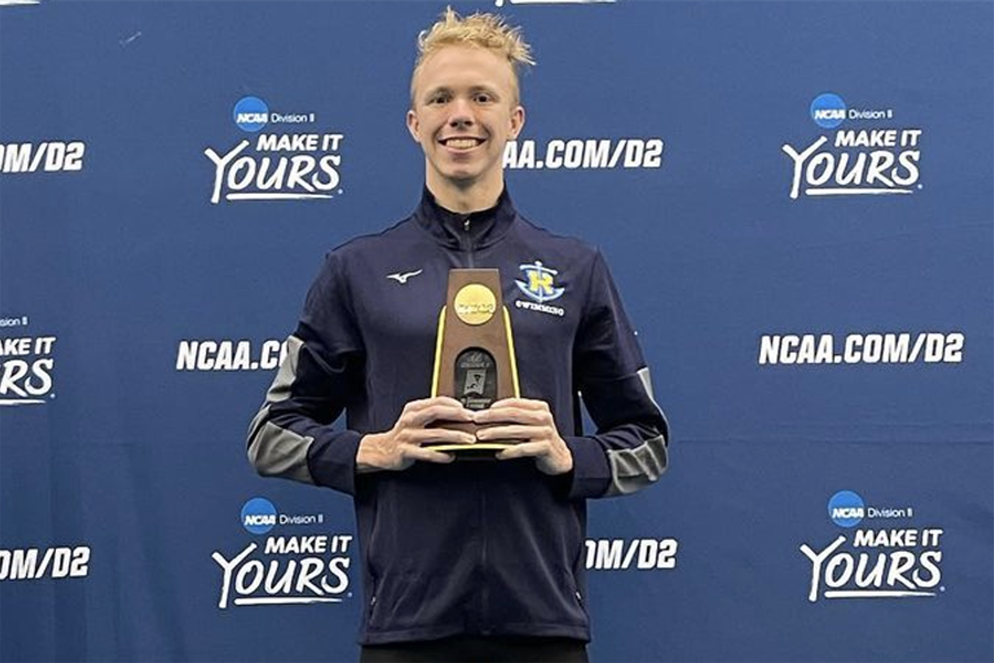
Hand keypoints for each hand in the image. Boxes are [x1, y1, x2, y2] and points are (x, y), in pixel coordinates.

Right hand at [356, 397, 474, 471]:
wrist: (382, 450)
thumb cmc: (404, 434)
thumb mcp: (414, 418)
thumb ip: (431, 414)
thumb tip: (458, 413)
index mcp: (413, 409)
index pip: (436, 401)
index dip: (454, 404)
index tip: (468, 409)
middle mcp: (410, 420)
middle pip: (436, 412)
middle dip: (457, 415)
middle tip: (472, 420)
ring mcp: (407, 435)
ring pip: (435, 434)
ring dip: (455, 437)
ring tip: (469, 440)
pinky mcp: (405, 451)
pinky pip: (427, 453)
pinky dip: (441, 455)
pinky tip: (451, 456)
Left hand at [473, 398, 572, 474]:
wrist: (560, 458)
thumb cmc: (541, 439)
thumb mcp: (532, 423)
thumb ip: (518, 416)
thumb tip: (490, 413)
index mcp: (540, 408)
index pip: (515, 402)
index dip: (496, 405)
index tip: (482, 410)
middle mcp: (543, 418)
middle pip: (513, 414)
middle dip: (492, 417)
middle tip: (476, 420)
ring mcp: (545, 432)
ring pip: (515, 431)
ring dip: (495, 433)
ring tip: (482, 436)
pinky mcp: (545, 448)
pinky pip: (523, 448)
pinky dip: (509, 451)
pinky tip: (499, 453)